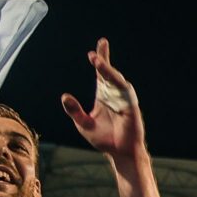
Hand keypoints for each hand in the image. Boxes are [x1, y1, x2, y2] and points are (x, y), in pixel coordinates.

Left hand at [62, 40, 146, 167]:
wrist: (119, 153)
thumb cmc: (103, 139)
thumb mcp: (83, 124)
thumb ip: (75, 111)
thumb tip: (64, 96)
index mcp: (104, 95)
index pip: (102, 72)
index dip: (102, 57)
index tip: (102, 42)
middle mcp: (115, 94)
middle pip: (110, 72)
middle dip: (103, 61)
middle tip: (95, 51)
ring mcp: (124, 100)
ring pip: (117, 81)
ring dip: (108, 71)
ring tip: (97, 62)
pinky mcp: (131, 108)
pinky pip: (126, 94)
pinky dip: (119, 85)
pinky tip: (111, 79)